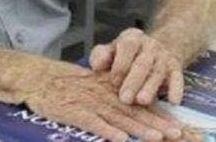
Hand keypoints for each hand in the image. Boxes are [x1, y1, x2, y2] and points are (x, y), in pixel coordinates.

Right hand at [24, 62, 194, 141]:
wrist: (38, 78)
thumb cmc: (64, 84)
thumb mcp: (92, 84)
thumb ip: (112, 93)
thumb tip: (132, 111)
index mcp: (111, 89)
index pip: (139, 103)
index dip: (158, 114)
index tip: (177, 125)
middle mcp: (105, 96)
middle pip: (135, 111)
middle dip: (157, 124)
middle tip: (177, 134)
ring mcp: (90, 104)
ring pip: (119, 118)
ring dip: (138, 129)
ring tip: (157, 138)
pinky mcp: (75, 113)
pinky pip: (93, 123)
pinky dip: (107, 131)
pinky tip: (121, 139)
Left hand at [90, 28, 185, 105]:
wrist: (159, 46)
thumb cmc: (128, 53)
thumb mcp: (113, 49)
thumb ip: (101, 56)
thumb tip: (95, 66)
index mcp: (132, 38)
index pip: (126, 47)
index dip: (120, 65)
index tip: (113, 82)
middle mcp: (150, 45)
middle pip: (142, 62)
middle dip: (133, 81)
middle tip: (125, 99)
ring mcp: (164, 56)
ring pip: (158, 71)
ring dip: (151, 87)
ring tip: (143, 101)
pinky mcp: (176, 68)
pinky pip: (178, 78)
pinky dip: (176, 89)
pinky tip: (173, 102)